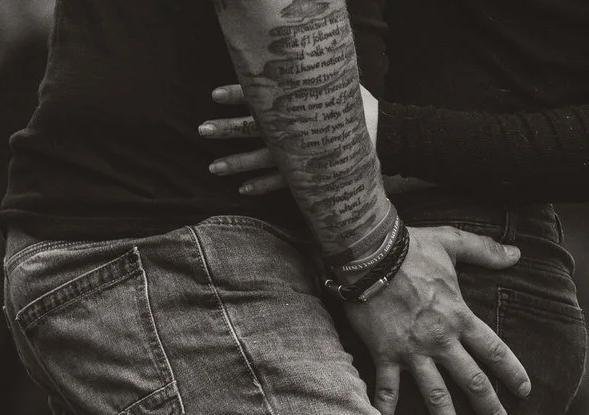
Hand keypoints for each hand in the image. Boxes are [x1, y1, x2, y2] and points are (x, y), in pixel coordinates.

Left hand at [200, 82, 378, 198]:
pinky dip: (262, 186)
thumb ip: (309, 74)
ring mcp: (301, 155)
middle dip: (226, 130)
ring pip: (261, 160)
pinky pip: (281, 183)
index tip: (214, 96)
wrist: (386, 136)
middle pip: (253, 128)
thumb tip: (291, 51)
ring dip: (236, 163)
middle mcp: (295, 130)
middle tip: (202, 131)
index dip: (236, 95)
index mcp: (298, 104)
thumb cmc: (358, 106)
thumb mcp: (335, 83)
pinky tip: (243, 189)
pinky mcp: (310, 175)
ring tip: (214, 168)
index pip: (261, 96)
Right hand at [345, 227, 531, 414]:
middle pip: (472, 383)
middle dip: (490, 410)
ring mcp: (413, 353)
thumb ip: (485, 250)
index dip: (512, 371)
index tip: (524, 391)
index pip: (494, 350)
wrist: (368, 253)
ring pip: (436, 398)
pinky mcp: (386, 356)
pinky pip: (387, 393)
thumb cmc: (410, 247)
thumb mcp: (452, 242)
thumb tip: (517, 253)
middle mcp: (440, 341)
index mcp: (459, 317)